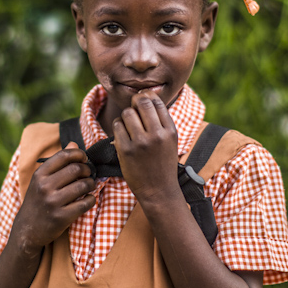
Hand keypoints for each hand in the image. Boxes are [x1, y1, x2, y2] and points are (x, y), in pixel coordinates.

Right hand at [10, 143, 95, 253]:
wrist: (27, 230)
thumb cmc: (38, 201)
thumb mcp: (41, 180)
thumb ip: (58, 162)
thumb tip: (74, 144)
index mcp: (39, 175)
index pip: (63, 155)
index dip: (79, 154)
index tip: (84, 158)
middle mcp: (44, 187)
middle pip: (76, 169)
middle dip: (87, 170)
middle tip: (88, 174)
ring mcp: (53, 202)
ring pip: (83, 186)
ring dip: (91, 184)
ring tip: (89, 186)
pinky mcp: (61, 217)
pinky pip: (85, 203)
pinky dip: (91, 199)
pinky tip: (88, 199)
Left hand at [112, 90, 180, 205]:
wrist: (159, 191)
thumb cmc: (163, 164)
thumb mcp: (170, 141)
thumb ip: (161, 121)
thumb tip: (146, 96)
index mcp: (170, 131)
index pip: (156, 101)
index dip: (146, 97)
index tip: (142, 101)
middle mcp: (157, 135)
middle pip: (141, 102)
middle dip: (135, 102)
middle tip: (133, 110)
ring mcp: (141, 143)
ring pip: (127, 113)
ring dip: (125, 117)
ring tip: (128, 126)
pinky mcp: (126, 150)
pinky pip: (117, 126)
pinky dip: (118, 128)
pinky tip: (123, 136)